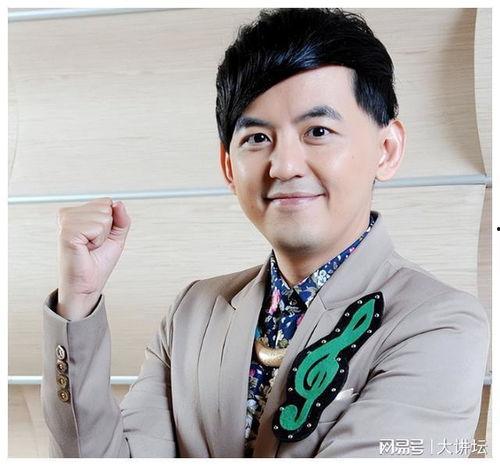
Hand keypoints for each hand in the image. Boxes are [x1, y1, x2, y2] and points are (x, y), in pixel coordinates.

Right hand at [56, 197, 130, 319]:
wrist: (88, 283)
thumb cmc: (98, 261)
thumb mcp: (116, 236)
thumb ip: (121, 218)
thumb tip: (118, 203)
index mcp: (77, 212)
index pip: (106, 202)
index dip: (111, 222)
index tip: (99, 237)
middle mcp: (69, 214)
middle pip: (106, 207)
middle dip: (107, 229)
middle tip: (94, 244)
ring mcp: (66, 222)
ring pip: (104, 216)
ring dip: (102, 236)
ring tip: (90, 247)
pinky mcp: (67, 232)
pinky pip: (97, 227)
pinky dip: (98, 240)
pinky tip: (86, 248)